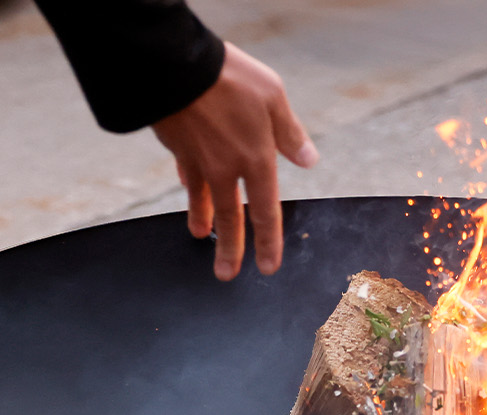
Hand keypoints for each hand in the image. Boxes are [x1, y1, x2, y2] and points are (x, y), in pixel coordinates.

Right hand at [152, 42, 317, 280]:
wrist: (178, 67)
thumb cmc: (232, 78)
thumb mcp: (272, 97)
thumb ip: (289, 133)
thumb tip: (309, 161)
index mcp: (256, 159)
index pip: (265, 211)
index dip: (268, 242)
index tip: (267, 267)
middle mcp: (225, 168)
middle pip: (230, 217)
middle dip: (229, 250)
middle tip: (226, 275)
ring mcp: (198, 161)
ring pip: (203, 199)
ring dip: (203, 220)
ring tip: (200, 235)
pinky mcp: (177, 147)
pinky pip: (186, 173)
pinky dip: (189, 185)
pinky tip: (188, 190)